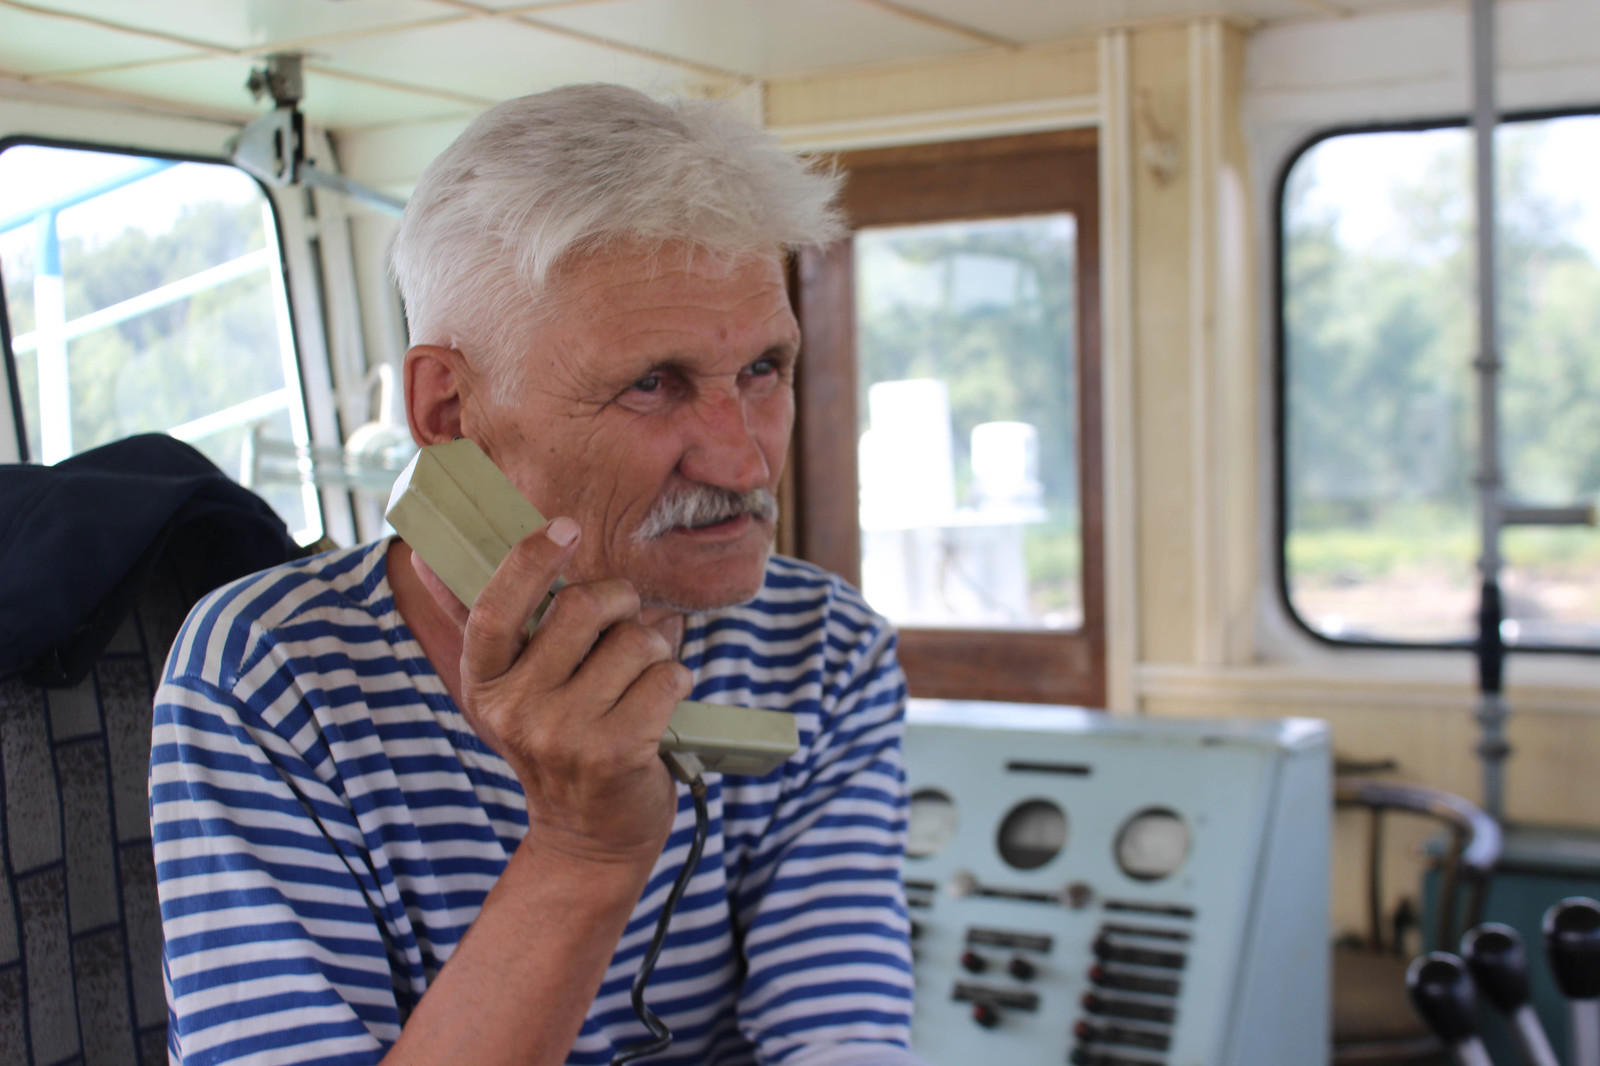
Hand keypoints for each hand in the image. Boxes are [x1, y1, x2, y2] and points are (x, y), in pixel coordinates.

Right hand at [411, 517, 690, 865]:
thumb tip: (451, 550)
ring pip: (635, 640)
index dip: (529, 559)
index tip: (563, 527)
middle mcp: (515, 709)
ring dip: (654, 648)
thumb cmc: (563, 742)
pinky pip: (666, 676)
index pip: (495, 606)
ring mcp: (563, 734)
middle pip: (581, 607)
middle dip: (619, 601)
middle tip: (625, 620)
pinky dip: (676, 679)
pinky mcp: (615, 753)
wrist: (588, 836)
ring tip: (640, 679)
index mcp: (484, 682)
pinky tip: (661, 704)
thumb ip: (511, 627)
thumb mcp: (518, 691)